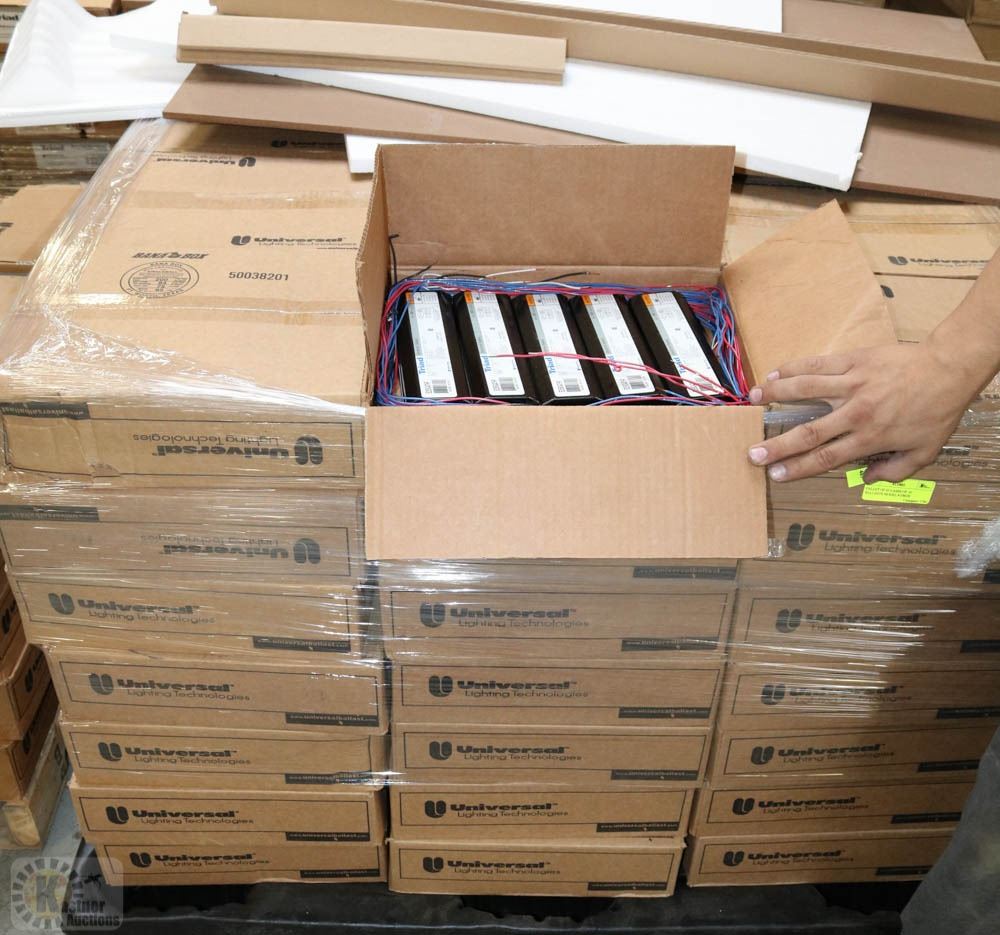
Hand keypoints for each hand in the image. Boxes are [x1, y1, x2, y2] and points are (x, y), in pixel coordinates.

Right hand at [746, 343, 975, 482]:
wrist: (948, 369)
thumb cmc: (937, 410)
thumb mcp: (925, 452)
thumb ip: (896, 470)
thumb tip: (868, 479)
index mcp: (870, 437)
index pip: (826, 457)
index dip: (797, 468)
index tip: (775, 474)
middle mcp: (856, 412)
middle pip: (809, 432)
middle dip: (778, 445)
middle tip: (753, 453)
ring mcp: (852, 384)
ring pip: (806, 390)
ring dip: (776, 396)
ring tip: (752, 400)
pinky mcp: (853, 361)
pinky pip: (818, 364)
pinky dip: (794, 368)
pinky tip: (775, 373)